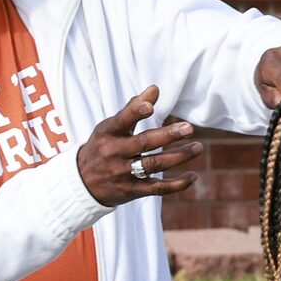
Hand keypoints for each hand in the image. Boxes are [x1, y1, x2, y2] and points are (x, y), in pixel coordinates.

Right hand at [77, 87, 205, 205]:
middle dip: (168, 136)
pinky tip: (192, 176)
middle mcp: (114, 153)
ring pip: (154, 165)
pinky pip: (157, 188)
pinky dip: (176, 184)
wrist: (82, 184)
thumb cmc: (103, 147)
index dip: (135, 112)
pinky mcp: (132, 191)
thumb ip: (133, 108)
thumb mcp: (110, 127)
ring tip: (198, 147)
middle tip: (189, 128)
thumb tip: (155, 89)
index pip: (121, 120)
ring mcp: (123, 173)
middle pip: (144, 143)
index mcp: (107, 133)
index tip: (150, 106)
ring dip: (179, 157)